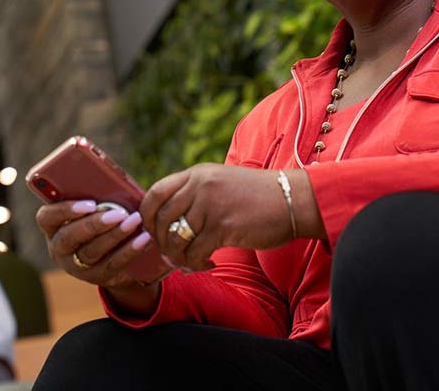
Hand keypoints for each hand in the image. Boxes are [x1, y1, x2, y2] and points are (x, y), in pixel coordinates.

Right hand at [36, 200, 159, 311]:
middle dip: (94, 224)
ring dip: (115, 235)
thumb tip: (113, 180)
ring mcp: (75, 265)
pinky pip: (111, 264)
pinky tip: (144, 238)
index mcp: (54, 225)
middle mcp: (59, 247)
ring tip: (134, 220)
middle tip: (119, 213)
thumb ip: (97, 195)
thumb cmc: (102, 216)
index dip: (64, 210)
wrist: (116, 252)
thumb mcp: (96, 205)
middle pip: (69, 237)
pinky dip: (129, 250)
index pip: (46, 217)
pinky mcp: (95, 277)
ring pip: (91, 252)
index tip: (89, 204)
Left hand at [140, 164, 305, 270]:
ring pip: (175, 239)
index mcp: (197, 173)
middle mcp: (200, 185)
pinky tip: (210, 264)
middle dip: (161, 242)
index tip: (153, 232)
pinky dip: (197, 265)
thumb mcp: (221, 184)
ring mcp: (210, 205)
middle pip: (160, 219)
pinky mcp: (223, 226)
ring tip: (193, 262)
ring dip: (179, 257)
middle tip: (173, 254)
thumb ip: (196, 195)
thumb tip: (167, 222)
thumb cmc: (258, 197)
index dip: (147, 216)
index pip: (155, 192)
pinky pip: (195, 253)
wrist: (292, 200)